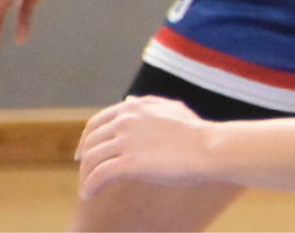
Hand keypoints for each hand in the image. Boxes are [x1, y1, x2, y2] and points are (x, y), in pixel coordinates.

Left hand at [76, 96, 211, 196]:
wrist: (210, 147)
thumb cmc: (196, 132)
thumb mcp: (171, 109)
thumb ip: (147, 104)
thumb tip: (128, 100)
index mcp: (134, 108)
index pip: (96, 122)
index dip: (86, 139)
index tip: (84, 153)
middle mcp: (126, 120)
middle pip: (90, 142)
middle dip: (84, 159)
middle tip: (86, 173)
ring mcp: (127, 141)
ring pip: (91, 160)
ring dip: (85, 177)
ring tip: (88, 189)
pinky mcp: (129, 163)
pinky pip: (98, 176)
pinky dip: (89, 187)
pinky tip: (90, 194)